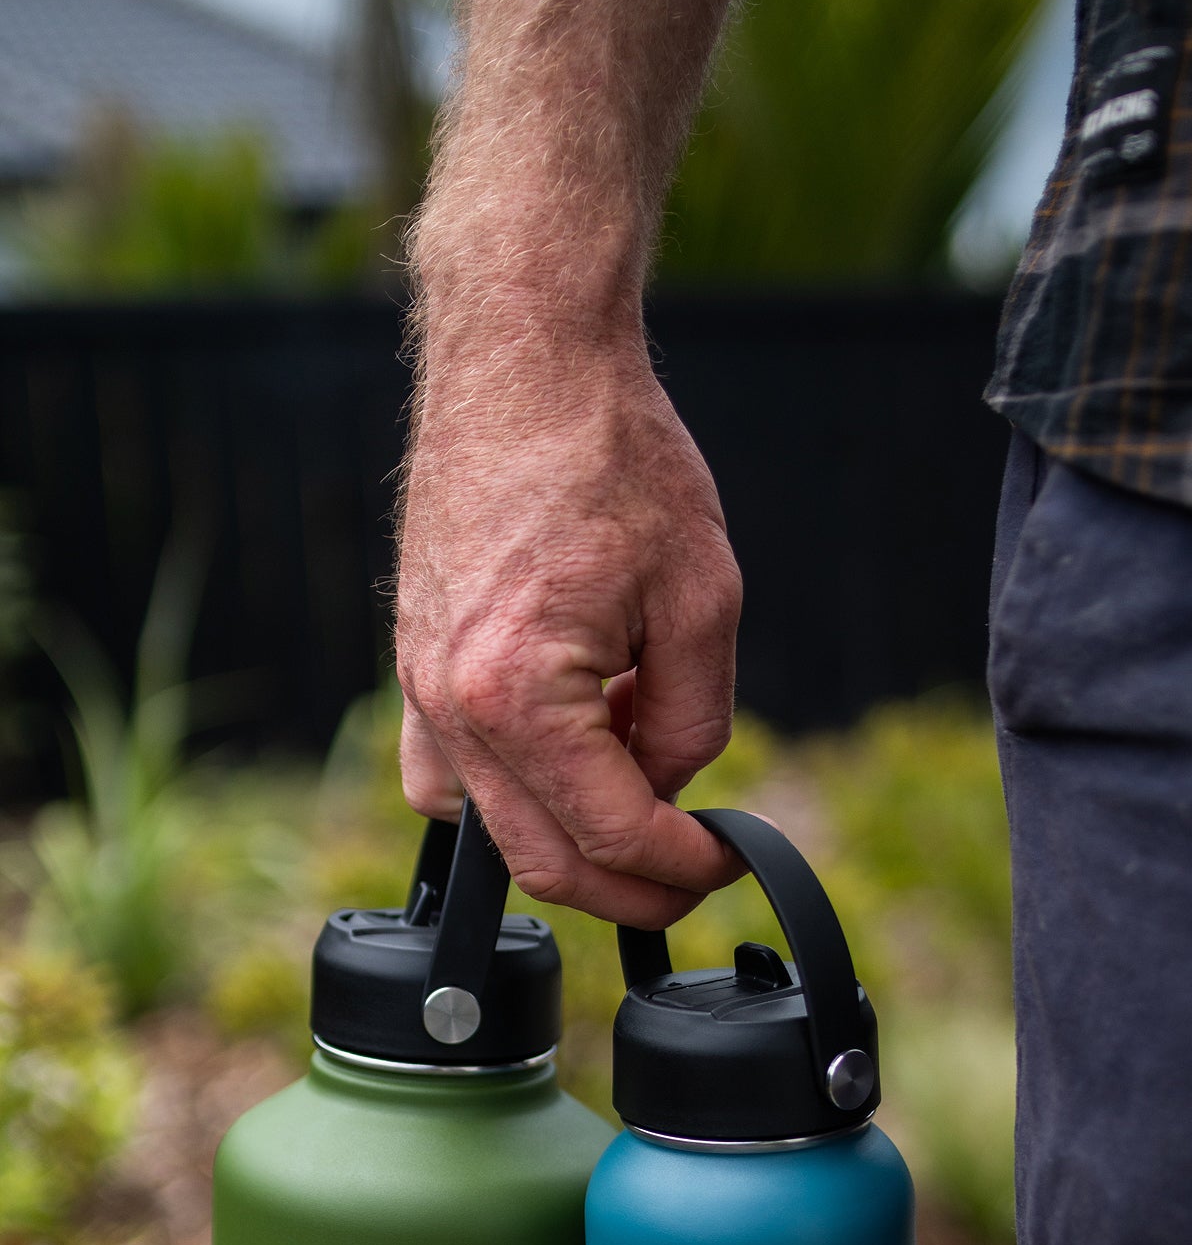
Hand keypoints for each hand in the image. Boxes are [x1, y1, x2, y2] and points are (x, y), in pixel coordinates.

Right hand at [396, 339, 744, 927]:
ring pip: (493, 831)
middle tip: (691, 872)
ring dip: (572, 839)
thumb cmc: (613, 457)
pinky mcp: (413, 665)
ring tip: (637, 786)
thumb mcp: (705, 601)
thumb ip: (693, 722)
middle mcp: (451, 706)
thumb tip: (670, 789)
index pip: (612, 836)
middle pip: (544, 861)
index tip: (725, 861)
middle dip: (631, 885)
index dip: (683, 867)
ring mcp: (418, 688)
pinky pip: (449, 777)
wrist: (525, 358)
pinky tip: (568, 752)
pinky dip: (513, 794)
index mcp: (520, 696)